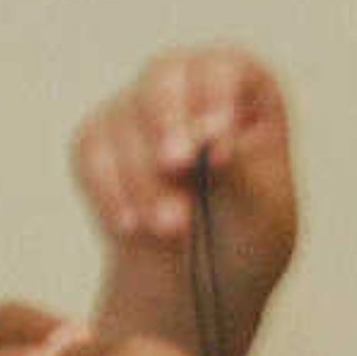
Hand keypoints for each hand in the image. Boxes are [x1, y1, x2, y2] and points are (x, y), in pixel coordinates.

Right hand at [73, 46, 297, 355]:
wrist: (199, 284)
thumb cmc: (248, 236)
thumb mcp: (263, 212)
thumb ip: (239, 171)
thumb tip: (208, 135)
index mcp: (244, 89)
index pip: (224, 71)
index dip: (218, 102)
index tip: (221, 150)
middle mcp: (187, 85)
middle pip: (163, 80)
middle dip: (168, 126)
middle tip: (177, 168)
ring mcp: (137, 109)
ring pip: (125, 122)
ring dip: (145, 179)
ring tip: (172, 229)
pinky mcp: (98, 142)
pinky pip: (92, 155)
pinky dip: (112, 194)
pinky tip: (132, 228)